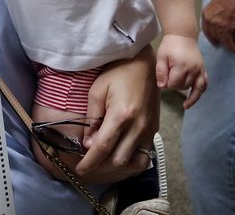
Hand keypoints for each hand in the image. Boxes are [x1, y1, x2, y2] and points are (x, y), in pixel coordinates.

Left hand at [74, 47, 158, 182]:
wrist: (144, 64)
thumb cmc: (118, 73)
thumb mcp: (97, 91)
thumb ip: (92, 119)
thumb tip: (88, 143)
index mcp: (121, 116)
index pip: (103, 148)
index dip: (90, 162)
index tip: (80, 170)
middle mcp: (138, 127)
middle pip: (118, 160)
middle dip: (101, 167)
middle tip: (88, 164)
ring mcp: (149, 130)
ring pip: (134, 163)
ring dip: (118, 167)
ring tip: (104, 162)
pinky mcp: (155, 130)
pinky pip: (145, 155)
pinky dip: (132, 161)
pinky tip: (120, 156)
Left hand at [155, 34, 207, 108]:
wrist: (182, 35)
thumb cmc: (170, 46)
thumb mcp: (161, 57)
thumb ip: (161, 72)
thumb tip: (162, 87)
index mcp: (181, 66)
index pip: (174, 84)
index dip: (166, 84)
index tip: (162, 79)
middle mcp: (193, 70)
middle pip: (183, 86)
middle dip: (175, 85)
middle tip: (168, 78)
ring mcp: (200, 70)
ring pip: (195, 88)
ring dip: (189, 93)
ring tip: (186, 105)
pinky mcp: (203, 69)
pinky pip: (204, 84)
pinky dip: (200, 92)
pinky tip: (195, 98)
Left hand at [201, 0, 234, 51]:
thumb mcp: (216, 6)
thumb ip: (215, 15)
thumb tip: (219, 22)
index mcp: (205, 14)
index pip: (206, 29)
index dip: (210, 36)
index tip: (214, 41)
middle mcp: (208, 20)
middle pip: (212, 35)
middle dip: (219, 41)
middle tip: (224, 44)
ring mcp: (217, 25)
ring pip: (221, 39)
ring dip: (228, 43)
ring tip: (234, 44)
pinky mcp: (226, 28)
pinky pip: (228, 41)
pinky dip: (231, 46)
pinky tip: (233, 48)